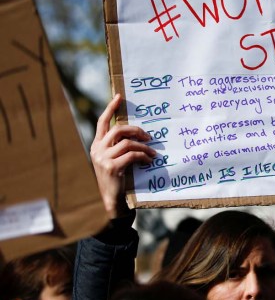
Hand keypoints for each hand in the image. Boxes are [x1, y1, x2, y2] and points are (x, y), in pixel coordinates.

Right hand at [90, 94, 155, 218]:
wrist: (113, 202)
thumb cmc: (118, 180)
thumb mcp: (115, 161)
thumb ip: (119, 148)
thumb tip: (138, 134)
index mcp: (97, 145)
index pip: (102, 122)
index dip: (111, 108)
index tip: (119, 97)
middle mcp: (97, 149)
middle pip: (118, 130)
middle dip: (136, 130)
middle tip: (149, 136)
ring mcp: (103, 158)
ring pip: (128, 143)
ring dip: (144, 147)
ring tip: (153, 154)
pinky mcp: (112, 167)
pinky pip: (132, 155)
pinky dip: (143, 156)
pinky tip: (149, 161)